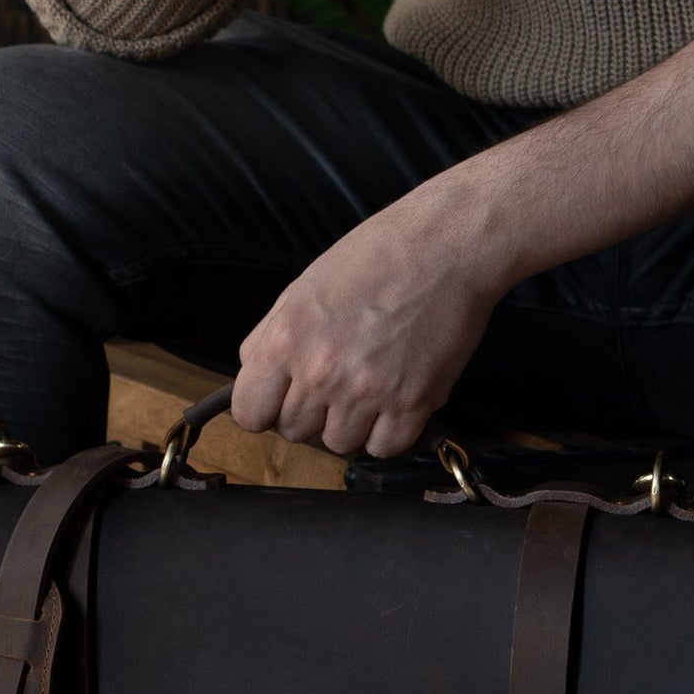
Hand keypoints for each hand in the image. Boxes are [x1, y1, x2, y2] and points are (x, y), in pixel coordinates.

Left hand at [231, 193, 504, 456]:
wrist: (444, 245)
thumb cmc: (374, 258)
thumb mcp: (302, 290)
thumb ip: (271, 339)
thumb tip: (256, 380)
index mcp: (285, 340)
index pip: (249, 414)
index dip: (266, 408)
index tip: (284, 397)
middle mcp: (320, 372)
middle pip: (294, 431)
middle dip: (311, 411)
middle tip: (338, 379)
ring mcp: (366, 391)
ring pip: (339, 444)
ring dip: (352, 422)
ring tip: (370, 384)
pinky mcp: (411, 402)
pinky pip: (384, 448)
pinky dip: (389, 431)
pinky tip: (396, 399)